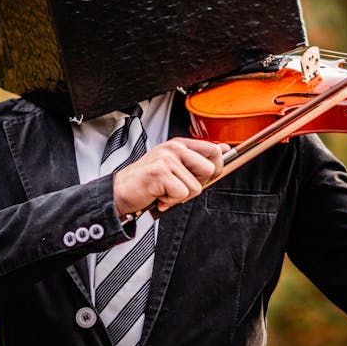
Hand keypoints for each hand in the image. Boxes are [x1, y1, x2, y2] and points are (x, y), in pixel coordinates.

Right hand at [113, 138, 229, 215]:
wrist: (121, 192)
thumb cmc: (149, 181)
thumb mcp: (175, 166)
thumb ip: (198, 158)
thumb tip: (225, 150)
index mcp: (180, 144)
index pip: (215, 150)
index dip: (216, 168)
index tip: (203, 177)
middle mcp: (174, 148)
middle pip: (210, 169)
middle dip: (198, 184)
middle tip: (179, 186)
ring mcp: (167, 159)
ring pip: (196, 187)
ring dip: (181, 196)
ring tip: (165, 191)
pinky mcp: (160, 173)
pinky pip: (182, 194)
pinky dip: (171, 201)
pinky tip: (159, 196)